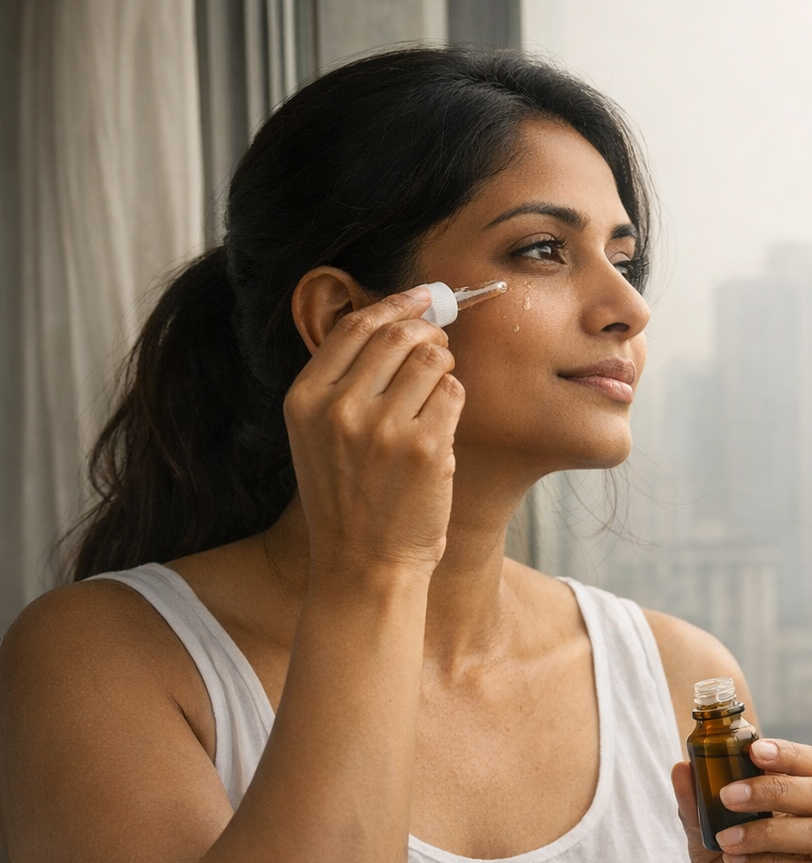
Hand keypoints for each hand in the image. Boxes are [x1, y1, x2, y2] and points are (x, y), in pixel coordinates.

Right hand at [283, 286, 464, 574]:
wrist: (364, 565)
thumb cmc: (348, 499)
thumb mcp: (318, 436)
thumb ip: (343, 381)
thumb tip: (394, 321)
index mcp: (305, 399)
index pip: (356, 325)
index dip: (397, 304)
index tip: (424, 296)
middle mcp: (339, 408)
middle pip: (400, 335)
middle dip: (429, 332)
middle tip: (438, 348)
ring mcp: (382, 427)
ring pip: (433, 360)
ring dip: (444, 370)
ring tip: (434, 400)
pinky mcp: (424, 447)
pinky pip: (453, 394)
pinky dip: (453, 403)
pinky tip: (439, 429)